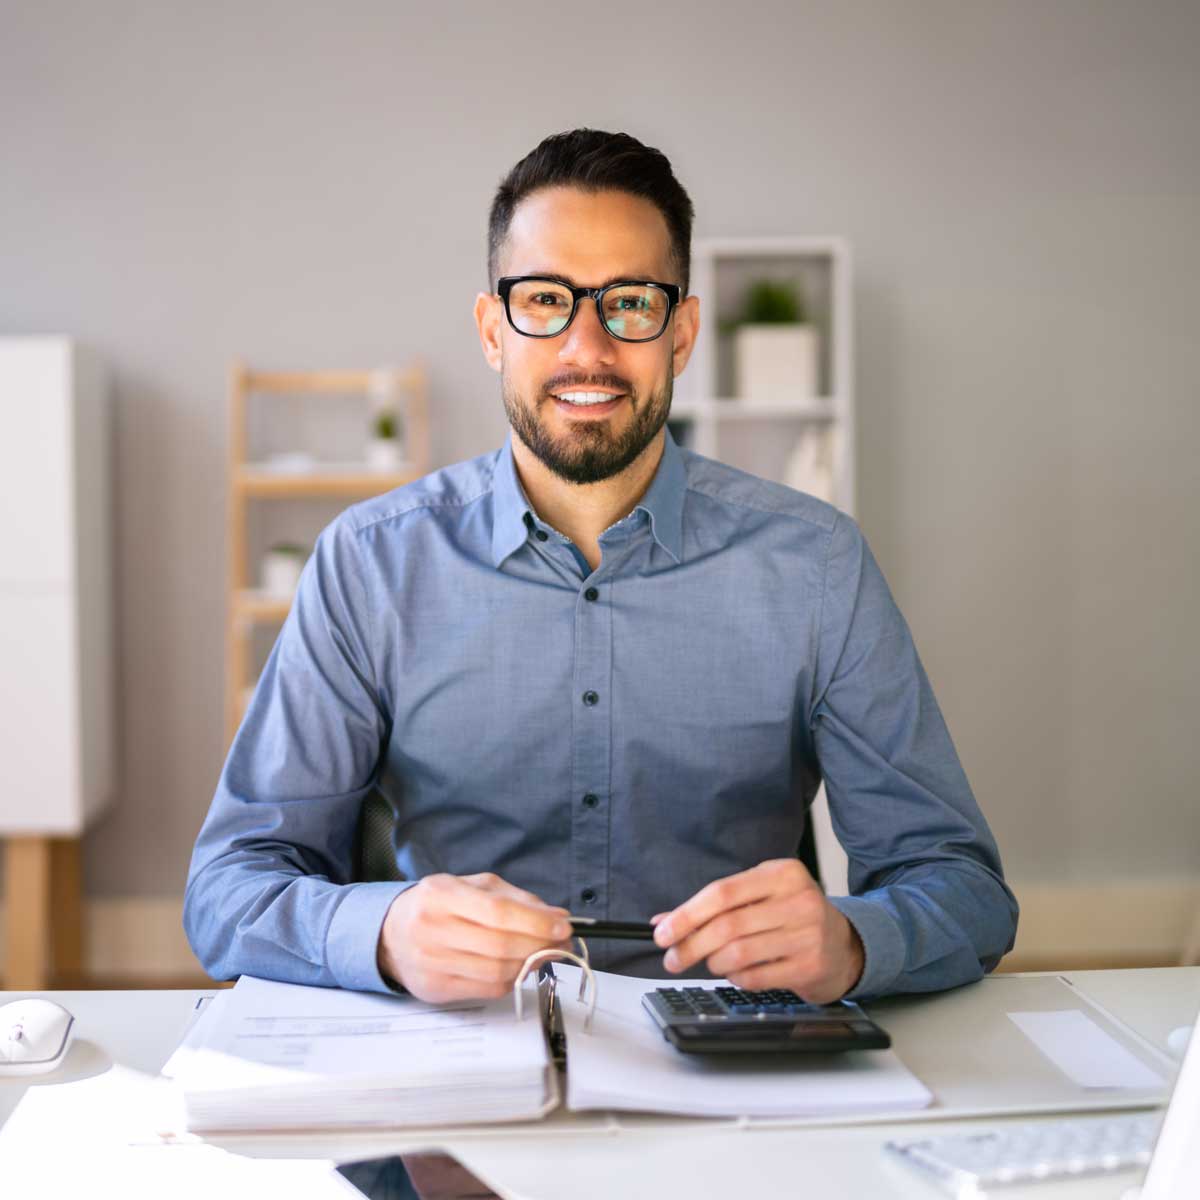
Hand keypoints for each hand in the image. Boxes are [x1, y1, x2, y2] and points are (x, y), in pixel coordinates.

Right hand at [377, 872, 571, 1003]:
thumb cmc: (438, 905)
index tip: (563, 925)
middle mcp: (431, 928)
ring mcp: (431, 962)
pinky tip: (520, 966)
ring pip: (497, 971)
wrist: (391, 933)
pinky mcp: (436, 989)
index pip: (497, 912)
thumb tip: (557, 916)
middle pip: (500, 945)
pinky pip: (487, 989)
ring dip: (531, 964)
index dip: (536, 921)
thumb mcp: (472, 887)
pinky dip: (512, 978)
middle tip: (563, 941)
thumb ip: (516, 899)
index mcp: (441, 894)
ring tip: (545, 952)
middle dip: (541, 944)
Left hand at [651, 859, 864, 1003]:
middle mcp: (798, 899)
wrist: (844, 945)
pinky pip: (755, 976)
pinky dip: (736, 978)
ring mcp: (807, 933)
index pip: (722, 892)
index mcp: (782, 873)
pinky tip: (738, 973)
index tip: (662, 933)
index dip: (686, 915)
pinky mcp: (810, 965)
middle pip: (727, 925)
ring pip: (738, 953)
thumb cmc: (792, 917)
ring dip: (714, 963)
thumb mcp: (758, 898)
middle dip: (691, 945)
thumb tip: (665, 922)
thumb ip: (714, 907)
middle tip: (673, 958)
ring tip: (712, 963)